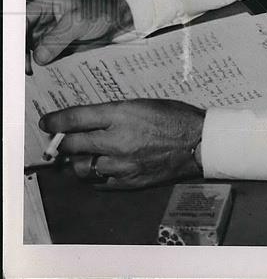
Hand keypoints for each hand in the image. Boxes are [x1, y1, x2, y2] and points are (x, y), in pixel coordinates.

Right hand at [27, 0, 133, 65]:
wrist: (120, 18)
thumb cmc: (102, 10)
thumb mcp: (80, 22)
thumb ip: (58, 38)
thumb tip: (38, 57)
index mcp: (45, 4)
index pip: (21, 22)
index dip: (16, 39)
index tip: (18, 55)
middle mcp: (43, 19)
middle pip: (22, 38)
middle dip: (22, 53)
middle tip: (26, 69)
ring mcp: (48, 33)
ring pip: (31, 49)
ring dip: (30, 61)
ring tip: (30, 73)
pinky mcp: (56, 45)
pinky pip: (44, 56)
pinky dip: (42, 65)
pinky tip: (40, 73)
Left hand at [39, 99, 204, 189]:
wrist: (200, 142)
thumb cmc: (175, 118)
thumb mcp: (143, 103)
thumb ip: (113, 113)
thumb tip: (85, 122)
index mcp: (122, 114)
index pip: (76, 119)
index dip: (56, 121)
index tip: (46, 123)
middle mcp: (118, 139)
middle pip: (73, 145)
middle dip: (63, 143)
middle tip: (62, 142)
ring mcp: (122, 163)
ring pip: (82, 167)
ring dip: (80, 160)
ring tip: (87, 155)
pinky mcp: (128, 181)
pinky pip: (98, 182)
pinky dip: (95, 175)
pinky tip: (102, 167)